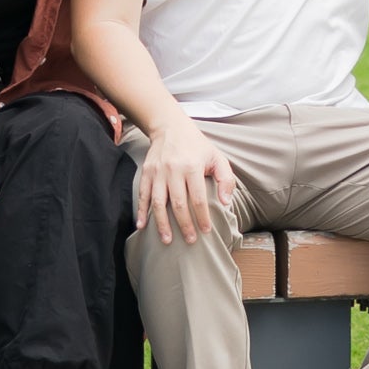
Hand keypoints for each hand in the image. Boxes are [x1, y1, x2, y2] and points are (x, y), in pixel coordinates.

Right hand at [134, 115, 241, 244]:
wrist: (171, 128)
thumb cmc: (197, 146)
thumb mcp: (217, 157)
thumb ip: (226, 179)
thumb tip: (226, 202)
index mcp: (192, 166)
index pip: (198, 198)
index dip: (202, 217)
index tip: (206, 231)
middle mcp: (173, 170)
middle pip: (178, 204)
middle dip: (184, 225)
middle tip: (190, 240)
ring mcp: (158, 172)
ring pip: (159, 203)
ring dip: (162, 223)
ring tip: (167, 240)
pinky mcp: (146, 173)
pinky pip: (143, 195)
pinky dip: (142, 211)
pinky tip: (142, 226)